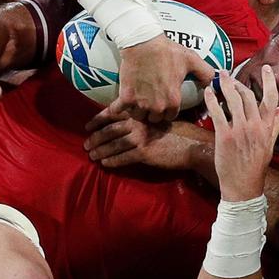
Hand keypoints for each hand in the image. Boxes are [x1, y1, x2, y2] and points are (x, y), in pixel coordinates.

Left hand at [84, 113, 208, 169]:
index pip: (112, 113)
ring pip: (113, 145)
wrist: (193, 145)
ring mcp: (140, 137)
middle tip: (86, 144)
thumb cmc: (179, 132)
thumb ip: (143, 119)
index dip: (97, 120)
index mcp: (140, 113)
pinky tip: (106, 164)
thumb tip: (127, 125)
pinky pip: (122, 158)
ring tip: (92, 156)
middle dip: (95, 137)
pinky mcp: (143, 153)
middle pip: (109, 130)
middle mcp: (137, 123)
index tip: (87, 126)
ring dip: (100, 151)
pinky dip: (112, 162)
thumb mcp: (159, 119)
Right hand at [114, 36, 213, 122]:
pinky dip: (119, 108)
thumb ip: (206, 73)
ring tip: (137, 102)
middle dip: (153, 113)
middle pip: (154, 119)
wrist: (142, 42)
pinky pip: (119, 110)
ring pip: (138, 116)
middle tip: (150, 103)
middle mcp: (157, 106)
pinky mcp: (126, 97)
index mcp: (173, 101)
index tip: (164, 105)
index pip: (170, 117)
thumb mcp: (192, 60)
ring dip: (137, 111)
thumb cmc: (167, 50)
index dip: (167, 111)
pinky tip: (122, 103)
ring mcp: (140, 103)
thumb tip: (214, 83)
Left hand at [203, 65, 278, 201]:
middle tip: (229, 75)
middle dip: (238, 82)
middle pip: (248, 96)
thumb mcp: (270, 146)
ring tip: (219, 76)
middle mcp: (255, 126)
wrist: (243, 186)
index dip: (269, 81)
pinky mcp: (225, 136)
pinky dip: (212, 99)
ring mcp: (240, 130)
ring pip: (233, 100)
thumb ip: (274, 126)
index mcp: (267, 128)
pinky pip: (217, 112)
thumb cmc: (255, 168)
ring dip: (225, 85)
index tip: (266, 69)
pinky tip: (208, 91)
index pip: (271, 99)